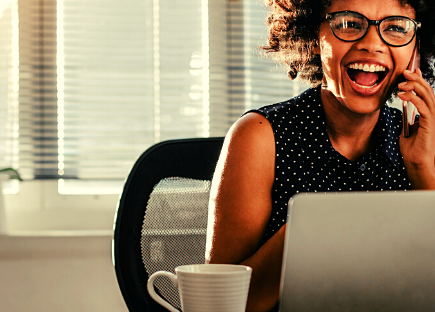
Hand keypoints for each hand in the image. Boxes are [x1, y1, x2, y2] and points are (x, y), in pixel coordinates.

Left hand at [398, 68, 434, 188]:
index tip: (410, 71)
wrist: (416, 162)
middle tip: (405, 71)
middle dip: (417, 79)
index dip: (419, 80)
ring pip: (427, 96)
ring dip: (414, 87)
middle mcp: (432, 114)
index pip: (425, 93)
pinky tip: (401, 96)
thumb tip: (404, 106)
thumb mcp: (406, 129)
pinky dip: (412, 99)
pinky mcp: (429, 124)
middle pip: (428, 91)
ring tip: (401, 83)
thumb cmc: (411, 149)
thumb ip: (407, 117)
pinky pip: (423, 107)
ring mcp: (432, 118)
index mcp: (427, 114)